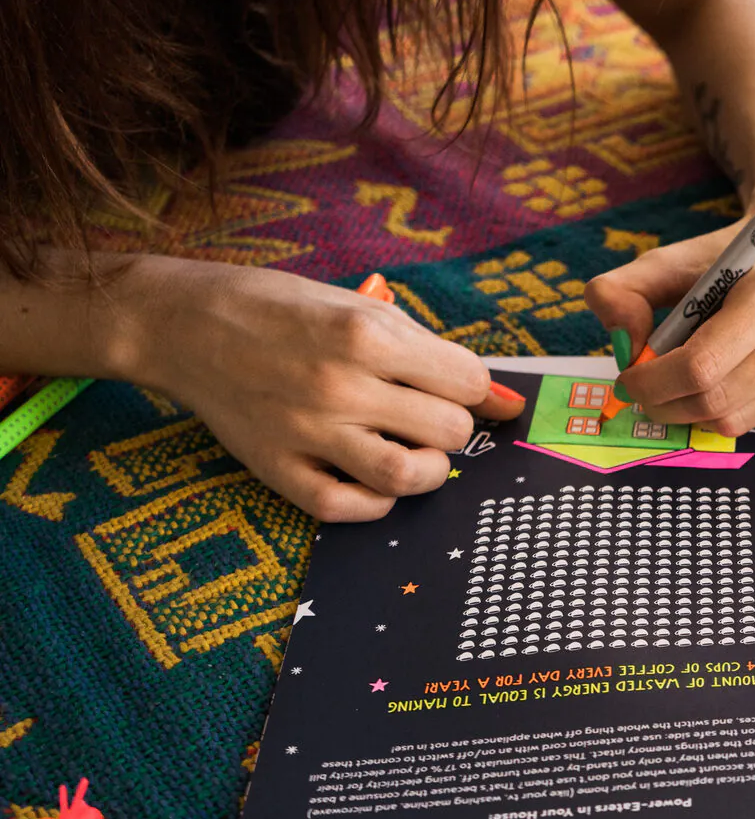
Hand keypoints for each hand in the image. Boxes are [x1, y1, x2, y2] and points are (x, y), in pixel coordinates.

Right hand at [115, 258, 523, 520]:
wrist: (185, 323)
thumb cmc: (282, 310)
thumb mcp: (361, 310)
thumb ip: (432, 352)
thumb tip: (505, 399)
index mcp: (366, 336)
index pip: (467, 381)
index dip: (476, 390)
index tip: (461, 391)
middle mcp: (340, 385)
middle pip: (448, 431)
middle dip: (453, 426)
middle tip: (428, 416)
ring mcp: (307, 432)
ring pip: (406, 476)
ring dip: (427, 470)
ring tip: (413, 452)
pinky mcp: (278, 469)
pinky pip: (348, 508)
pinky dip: (376, 502)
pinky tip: (372, 476)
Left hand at [584, 195, 754, 435]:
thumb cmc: (740, 253)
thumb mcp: (677, 256)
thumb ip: (626, 289)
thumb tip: (622, 346)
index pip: (701, 366)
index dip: (652, 382)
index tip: (628, 377)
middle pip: (716, 402)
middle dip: (665, 405)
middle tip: (643, 392)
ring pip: (735, 422)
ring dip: (691, 413)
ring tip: (676, 387)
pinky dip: (723, 410)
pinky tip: (718, 381)